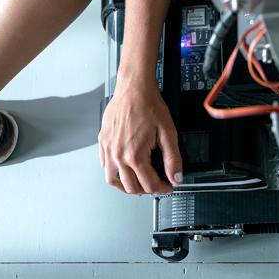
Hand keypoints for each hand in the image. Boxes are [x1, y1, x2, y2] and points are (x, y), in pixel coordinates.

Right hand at [98, 77, 181, 194]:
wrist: (134, 88)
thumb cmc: (148, 105)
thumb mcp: (168, 133)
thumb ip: (173, 158)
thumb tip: (176, 176)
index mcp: (135, 155)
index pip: (149, 184)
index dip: (163, 188)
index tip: (168, 186)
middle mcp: (118, 155)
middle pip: (131, 187)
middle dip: (146, 190)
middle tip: (156, 185)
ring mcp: (108, 149)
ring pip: (113, 180)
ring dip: (126, 187)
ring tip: (138, 184)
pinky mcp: (102, 142)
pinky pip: (104, 165)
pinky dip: (114, 173)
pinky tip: (122, 170)